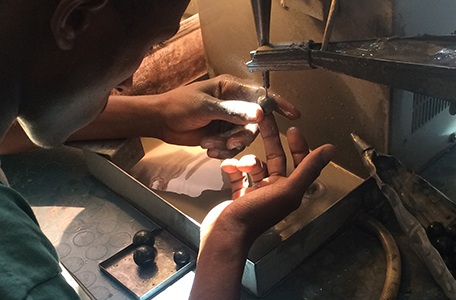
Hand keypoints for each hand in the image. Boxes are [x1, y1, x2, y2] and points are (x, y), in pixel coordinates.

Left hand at [155, 75, 299, 158]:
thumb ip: (233, 111)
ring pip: (244, 137)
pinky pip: (233, 147)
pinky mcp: (223, 135)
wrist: (160, 122)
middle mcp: (234, 104)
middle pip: (255, 122)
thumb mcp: (206, 107)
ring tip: (210, 144)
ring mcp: (229, 120)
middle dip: (242, 134)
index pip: (261, 95)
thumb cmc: (178, 106)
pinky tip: (208, 148)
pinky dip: (222, 151)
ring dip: (228, 144)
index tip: (293, 114)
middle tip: (229, 140)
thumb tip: (260, 113)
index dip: (279, 103)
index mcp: (231, 88)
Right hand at [191, 115, 332, 298]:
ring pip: (256, 166)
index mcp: (289, 190)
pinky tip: (229, 165)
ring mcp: (256, 193)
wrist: (225, 234)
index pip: (300, 162)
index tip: (291, 129)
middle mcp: (275, 191)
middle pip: (276, 159)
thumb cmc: (255, 214)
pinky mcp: (238, 195)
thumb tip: (331, 149)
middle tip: (264, 120)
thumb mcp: (287, 189)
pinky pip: (238, 175)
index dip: (299, 145)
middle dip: (271, 139)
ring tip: (243, 162)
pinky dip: (233, 168)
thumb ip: (308, 168)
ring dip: (249, 159)